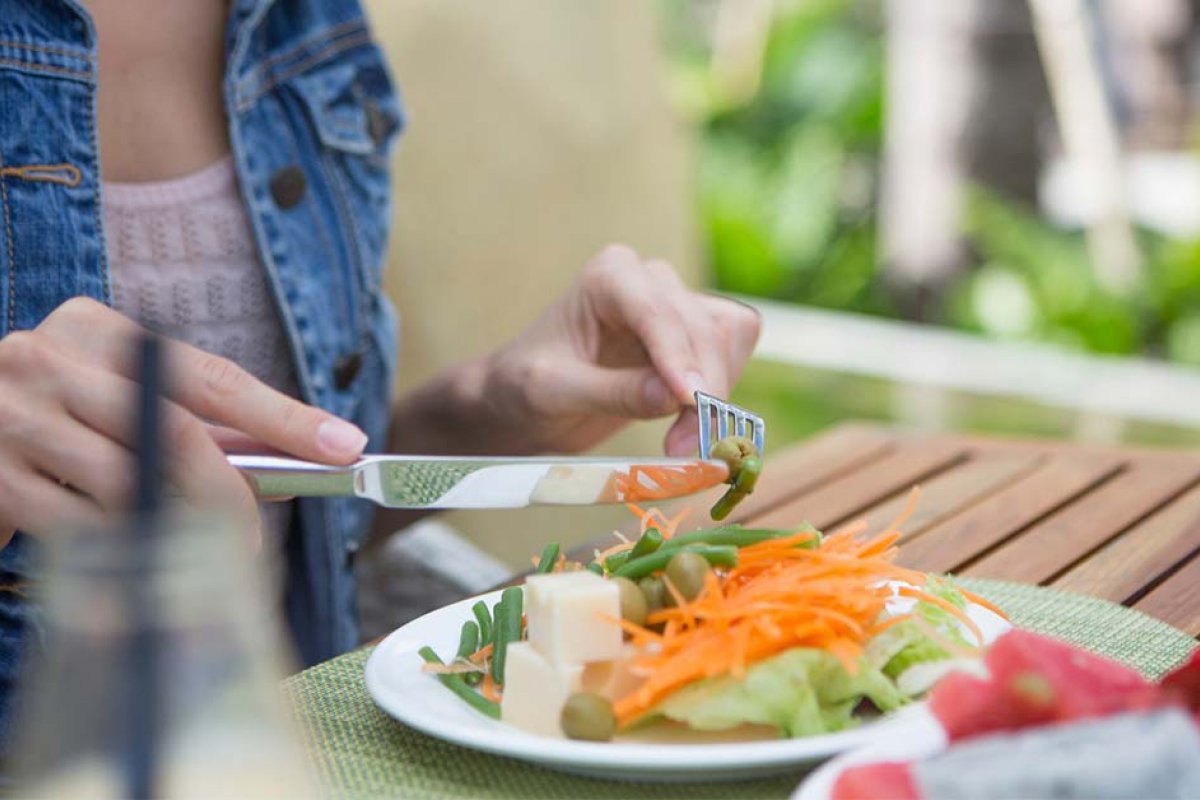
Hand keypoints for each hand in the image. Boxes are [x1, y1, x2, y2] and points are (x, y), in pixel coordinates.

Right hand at [0, 298, 368, 545]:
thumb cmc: (56, 424)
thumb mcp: (122, 405)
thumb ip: (198, 429)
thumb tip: (294, 465)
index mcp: (96, 329)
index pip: (213, 377)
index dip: (284, 418)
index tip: (345, 446)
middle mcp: (48, 358)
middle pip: (174, 433)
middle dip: (230, 493)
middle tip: (255, 537)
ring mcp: (11, 414)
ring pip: (130, 488)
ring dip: (170, 527)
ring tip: (178, 546)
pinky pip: (82, 528)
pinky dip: (117, 548)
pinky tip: (121, 555)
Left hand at [477, 245, 759, 455]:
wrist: (524, 401)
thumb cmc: (525, 386)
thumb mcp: (554, 392)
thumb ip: (612, 392)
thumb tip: (674, 397)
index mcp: (608, 277)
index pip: (658, 312)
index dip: (679, 357)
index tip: (691, 402)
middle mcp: (648, 279)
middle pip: (703, 327)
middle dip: (702, 390)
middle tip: (683, 447)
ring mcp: (675, 304)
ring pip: (728, 338)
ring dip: (717, 394)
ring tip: (682, 442)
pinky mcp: (693, 334)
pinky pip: (732, 352)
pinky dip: (722, 392)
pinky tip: (691, 424)